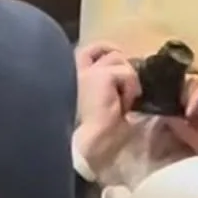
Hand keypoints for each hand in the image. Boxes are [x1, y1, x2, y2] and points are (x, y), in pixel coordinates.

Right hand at [74, 43, 140, 179]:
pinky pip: (127, 73)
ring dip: (126, 80)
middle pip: (102, 48)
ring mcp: (85, 71)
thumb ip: (101, 87)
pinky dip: (130, 89)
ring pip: (118, 59)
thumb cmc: (89, 136)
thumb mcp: (95, 105)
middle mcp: (72, 70)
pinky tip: (123, 107)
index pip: (87, 52)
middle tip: (126, 82)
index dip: (104, 52)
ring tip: (122, 103)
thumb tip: (121, 77)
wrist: (87, 148)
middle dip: (118, 60)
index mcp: (67, 79)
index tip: (116, 69)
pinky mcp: (100, 76)